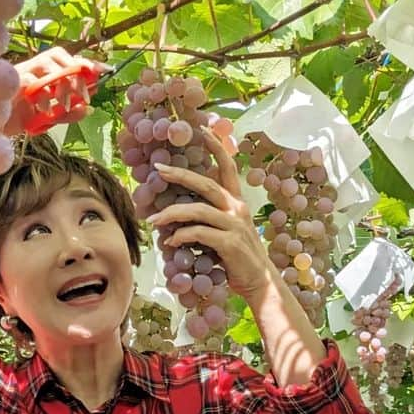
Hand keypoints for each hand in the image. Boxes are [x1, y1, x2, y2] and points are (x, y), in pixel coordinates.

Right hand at [6, 47, 109, 135]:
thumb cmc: (19, 119)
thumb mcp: (49, 118)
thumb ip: (68, 114)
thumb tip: (88, 109)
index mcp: (44, 73)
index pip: (68, 60)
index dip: (87, 63)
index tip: (105, 70)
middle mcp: (33, 68)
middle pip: (58, 55)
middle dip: (76, 72)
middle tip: (85, 95)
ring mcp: (20, 72)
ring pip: (45, 62)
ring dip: (61, 81)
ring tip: (66, 103)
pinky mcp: (9, 82)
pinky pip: (29, 80)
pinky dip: (42, 95)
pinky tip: (46, 110)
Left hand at [146, 126, 273, 302]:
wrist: (260, 283)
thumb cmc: (237, 259)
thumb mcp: (225, 232)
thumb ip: (208, 219)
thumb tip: (177, 213)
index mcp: (236, 203)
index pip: (228, 167)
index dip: (217, 147)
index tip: (203, 129)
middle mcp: (237, 209)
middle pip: (206, 184)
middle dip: (180, 175)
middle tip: (158, 170)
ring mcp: (234, 225)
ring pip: (197, 210)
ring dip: (172, 214)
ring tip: (154, 221)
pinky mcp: (229, 243)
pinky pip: (199, 234)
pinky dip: (181, 236)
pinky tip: (170, 243)